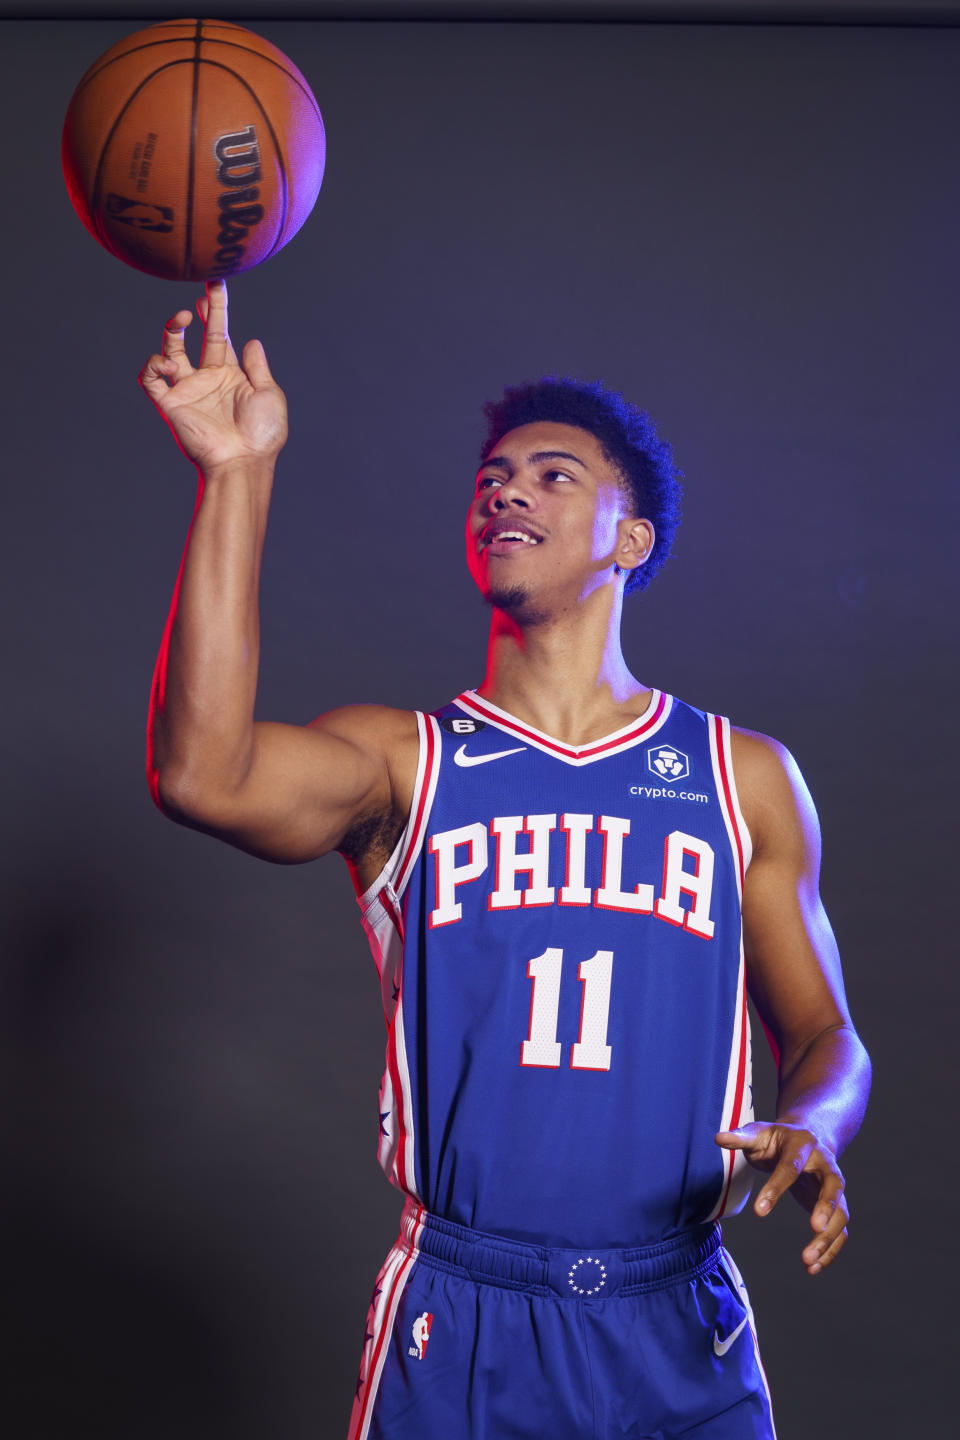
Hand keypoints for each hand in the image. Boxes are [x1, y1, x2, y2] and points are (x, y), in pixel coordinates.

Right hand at [139, 279, 287, 472]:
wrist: (243, 462)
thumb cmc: (261, 435)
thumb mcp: (269, 394)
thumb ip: (258, 367)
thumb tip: (253, 340)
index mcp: (231, 375)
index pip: (220, 335)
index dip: (217, 311)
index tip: (215, 285)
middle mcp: (207, 379)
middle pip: (194, 337)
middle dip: (194, 313)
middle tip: (197, 294)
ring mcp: (187, 390)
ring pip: (169, 352)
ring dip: (172, 331)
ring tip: (181, 319)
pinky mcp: (170, 404)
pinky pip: (150, 379)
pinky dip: (154, 365)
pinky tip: (171, 364)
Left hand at [715, 1120, 848, 1274]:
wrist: (806, 1138)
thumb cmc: (776, 1139)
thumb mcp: (758, 1133)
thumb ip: (740, 1137)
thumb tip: (718, 1138)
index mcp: (803, 1144)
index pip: (791, 1166)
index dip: (776, 1188)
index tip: (758, 1212)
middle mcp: (825, 1164)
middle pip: (834, 1185)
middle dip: (826, 1207)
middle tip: (814, 1228)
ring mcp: (833, 1187)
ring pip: (841, 1212)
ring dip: (828, 1237)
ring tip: (808, 1261)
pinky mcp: (835, 1206)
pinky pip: (839, 1229)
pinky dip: (830, 1249)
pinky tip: (813, 1268)